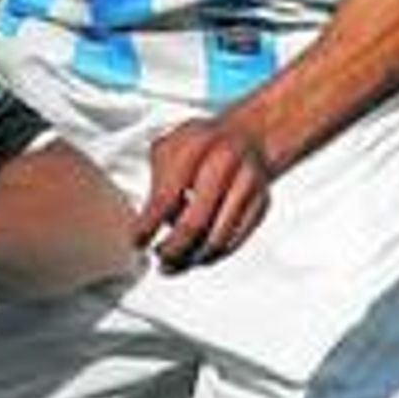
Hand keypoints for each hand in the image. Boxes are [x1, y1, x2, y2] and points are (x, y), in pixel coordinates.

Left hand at [136, 113, 271, 270]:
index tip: (137, 242)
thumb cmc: (203, 143)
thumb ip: (159, 177)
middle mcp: (224, 164)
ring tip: (175, 263)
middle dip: (172, 249)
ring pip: (216, 239)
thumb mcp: (172, 145)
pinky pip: (234, 241)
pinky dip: (213, 254)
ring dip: (192, 258)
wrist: (252, 134)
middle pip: (194, 223)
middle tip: (159, 259)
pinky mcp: (261, 204)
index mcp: (195, 146)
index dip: (149, 224)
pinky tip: (197, 254)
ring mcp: (247, 185)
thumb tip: (151, 220)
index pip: (166, 196)